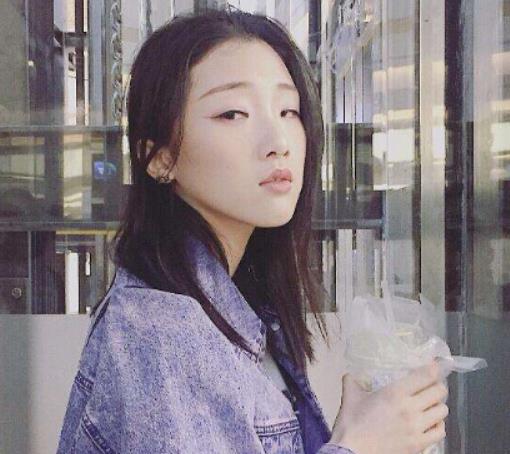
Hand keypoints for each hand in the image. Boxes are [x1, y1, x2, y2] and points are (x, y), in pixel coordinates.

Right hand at [329, 360, 448, 453]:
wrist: (353, 453)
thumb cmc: (351, 425)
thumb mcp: (350, 398)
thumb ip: (352, 382)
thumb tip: (350, 376)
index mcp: (395, 393)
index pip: (425, 376)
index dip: (434, 369)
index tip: (434, 366)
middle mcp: (410, 408)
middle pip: (439, 392)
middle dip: (437, 386)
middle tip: (430, 386)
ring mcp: (417, 428)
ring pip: (442, 411)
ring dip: (437, 406)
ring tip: (430, 405)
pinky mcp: (419, 445)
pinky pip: (440, 431)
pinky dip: (437, 425)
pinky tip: (429, 423)